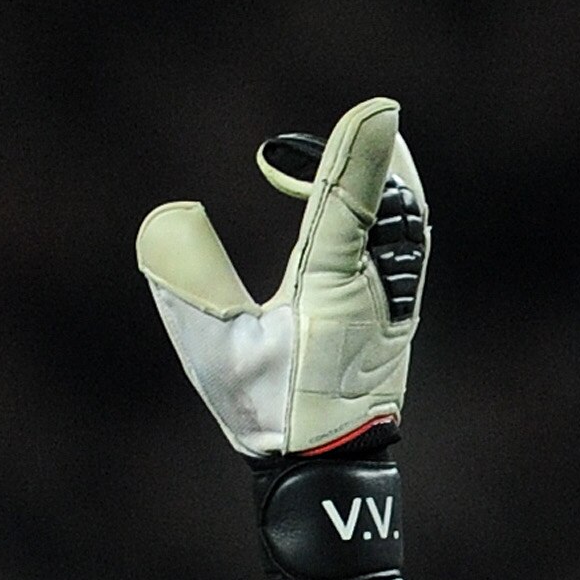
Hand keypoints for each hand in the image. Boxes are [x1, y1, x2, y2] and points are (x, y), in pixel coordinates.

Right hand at [136, 98, 425, 464]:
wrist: (325, 470)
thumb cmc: (267, 414)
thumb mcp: (219, 353)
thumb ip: (193, 280)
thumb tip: (170, 214)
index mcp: (328, 290)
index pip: (349, 201)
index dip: (352, 151)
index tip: (370, 109)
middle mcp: (376, 284)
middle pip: (394, 191)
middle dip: (355, 155)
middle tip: (288, 159)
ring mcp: (400, 294)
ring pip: (408, 210)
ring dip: (375, 174)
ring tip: (326, 162)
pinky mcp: (406, 305)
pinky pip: (408, 233)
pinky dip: (386, 202)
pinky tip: (356, 199)